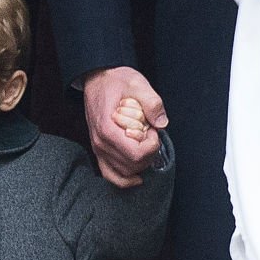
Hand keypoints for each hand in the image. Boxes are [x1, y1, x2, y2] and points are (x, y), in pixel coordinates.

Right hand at [83, 67, 166, 186]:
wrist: (97, 79)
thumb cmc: (116, 81)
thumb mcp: (137, 83)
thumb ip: (152, 102)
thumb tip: (162, 123)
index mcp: (108, 129)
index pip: (136, 153)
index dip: (151, 145)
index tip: (152, 130)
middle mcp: (100, 144)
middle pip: (132, 165)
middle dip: (148, 153)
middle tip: (150, 134)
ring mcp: (98, 150)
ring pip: (124, 173)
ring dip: (140, 164)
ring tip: (144, 145)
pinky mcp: (99, 152)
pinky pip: (110, 175)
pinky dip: (125, 180)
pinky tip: (137, 178)